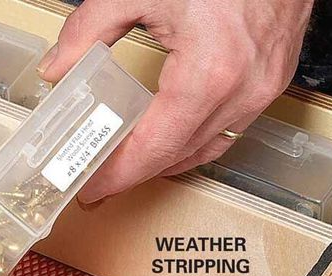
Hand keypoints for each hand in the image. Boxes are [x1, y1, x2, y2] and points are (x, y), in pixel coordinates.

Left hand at [38, 0, 313, 203]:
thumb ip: (90, 29)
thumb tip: (59, 65)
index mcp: (209, 73)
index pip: (154, 148)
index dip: (119, 176)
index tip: (92, 190)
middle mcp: (241, 92)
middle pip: (177, 156)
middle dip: (136, 173)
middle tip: (101, 179)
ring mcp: (262, 91)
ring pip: (205, 150)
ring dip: (166, 161)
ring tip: (130, 164)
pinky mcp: (272, 84)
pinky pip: (229, 131)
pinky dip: (196, 141)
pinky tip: (172, 140)